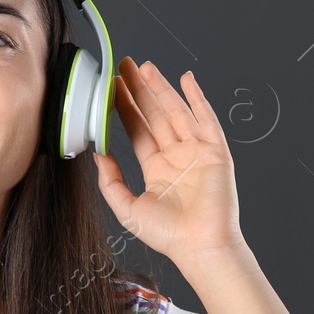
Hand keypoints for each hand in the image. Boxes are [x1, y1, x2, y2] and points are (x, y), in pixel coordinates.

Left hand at [92, 57, 244, 267]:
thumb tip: (98, 154)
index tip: (114, 88)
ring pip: (177, 111)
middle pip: (155, 115)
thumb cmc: (168, 235)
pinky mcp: (216, 151)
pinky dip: (198, 98)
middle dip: (141, 90)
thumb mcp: (127, 207)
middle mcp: (177, 157)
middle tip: (125, 66)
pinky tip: (186, 79)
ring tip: (145, 67)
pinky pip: (206, 119)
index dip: (125, 108)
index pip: (138, 130)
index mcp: (157, 169)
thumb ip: (110, 181)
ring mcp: (197, 152)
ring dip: (161, 88)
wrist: (199, 246)